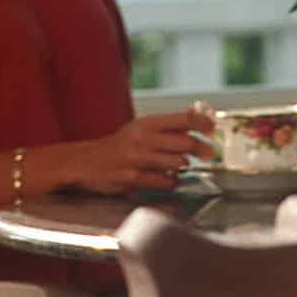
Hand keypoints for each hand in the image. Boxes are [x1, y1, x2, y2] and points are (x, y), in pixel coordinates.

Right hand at [69, 108, 213, 193]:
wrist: (84, 162)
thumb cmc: (118, 146)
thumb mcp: (140, 129)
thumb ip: (168, 125)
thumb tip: (199, 115)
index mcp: (145, 123)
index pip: (183, 119)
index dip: (204, 124)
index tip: (213, 130)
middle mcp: (141, 139)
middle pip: (186, 143)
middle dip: (202, 150)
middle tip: (208, 155)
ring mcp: (136, 159)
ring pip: (178, 163)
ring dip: (183, 166)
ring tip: (178, 165)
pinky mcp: (132, 178)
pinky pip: (165, 181)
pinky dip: (171, 181)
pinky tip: (164, 178)